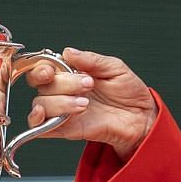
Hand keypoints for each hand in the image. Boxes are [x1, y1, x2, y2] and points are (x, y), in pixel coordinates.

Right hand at [24, 46, 157, 159]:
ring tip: (84, 103)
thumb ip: (92, 59)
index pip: (43, 68)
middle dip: (63, 83)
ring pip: (42, 105)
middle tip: (88, 84)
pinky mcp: (67, 129)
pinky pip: (42, 128)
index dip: (41, 68)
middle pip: (43, 86)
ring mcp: (64, 110)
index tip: (52, 70)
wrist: (142, 116)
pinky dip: (39, 121)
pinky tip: (47, 115)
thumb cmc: (129, 92)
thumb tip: (68, 52)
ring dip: (59, 102)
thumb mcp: (115, 68)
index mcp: (71, 73)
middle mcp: (64, 91)